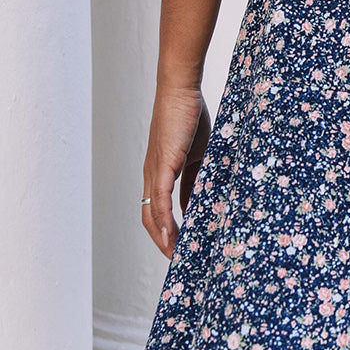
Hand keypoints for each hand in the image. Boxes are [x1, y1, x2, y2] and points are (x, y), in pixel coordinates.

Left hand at [142, 83, 211, 258]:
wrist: (181, 89)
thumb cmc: (189, 114)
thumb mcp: (197, 153)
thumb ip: (196, 177)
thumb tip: (199, 201)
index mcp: (160, 172)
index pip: (158, 209)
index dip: (167, 230)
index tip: (181, 246)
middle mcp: (151, 175)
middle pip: (150, 219)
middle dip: (163, 241)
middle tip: (179, 259)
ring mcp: (154, 171)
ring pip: (153, 215)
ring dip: (164, 238)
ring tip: (177, 256)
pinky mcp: (162, 165)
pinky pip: (161, 200)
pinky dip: (165, 221)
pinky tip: (172, 237)